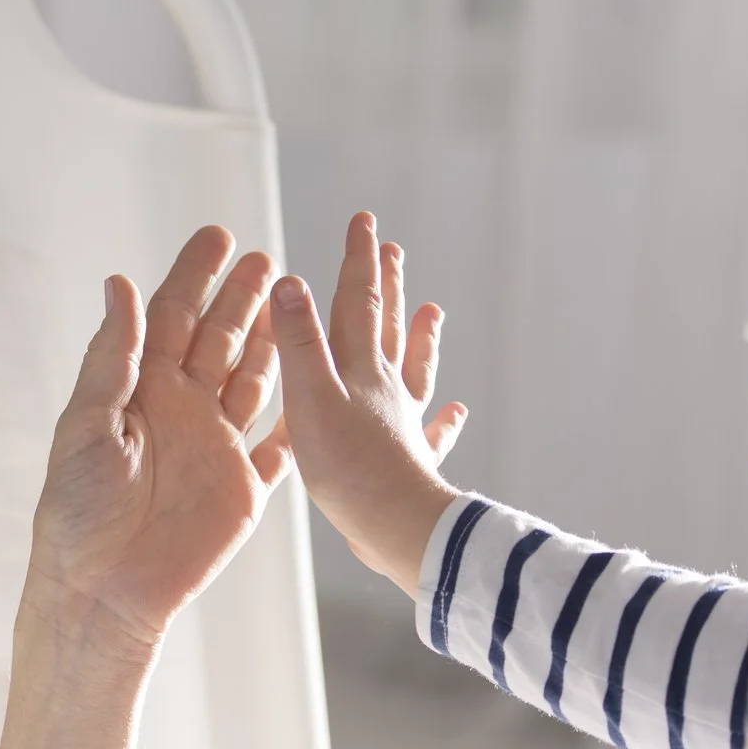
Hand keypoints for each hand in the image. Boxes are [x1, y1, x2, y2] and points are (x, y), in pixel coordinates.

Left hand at [27, 226, 290, 647]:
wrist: (102, 593)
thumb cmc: (77, 514)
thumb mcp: (85, 427)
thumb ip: (113, 358)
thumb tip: (120, 284)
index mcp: (140, 392)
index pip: (172, 318)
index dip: (195, 276)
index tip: (219, 236)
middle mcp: (181, 412)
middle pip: (218, 339)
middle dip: (242, 297)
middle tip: (267, 259)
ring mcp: (216, 448)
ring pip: (252, 379)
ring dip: (272, 341)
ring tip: (293, 299)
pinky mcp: (245, 490)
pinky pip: (281, 449)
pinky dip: (300, 421)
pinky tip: (320, 389)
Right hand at [265, 210, 467, 593]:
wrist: (397, 527)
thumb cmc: (349, 467)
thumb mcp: (310, 399)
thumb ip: (299, 343)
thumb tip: (289, 282)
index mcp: (360, 370)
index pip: (358, 302)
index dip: (359, 260)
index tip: (364, 221)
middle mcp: (386, 389)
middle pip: (387, 326)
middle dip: (387, 285)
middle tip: (392, 248)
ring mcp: (403, 425)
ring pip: (413, 370)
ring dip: (420, 338)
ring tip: (432, 310)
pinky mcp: (412, 462)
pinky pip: (432, 432)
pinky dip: (445, 419)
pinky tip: (458, 410)